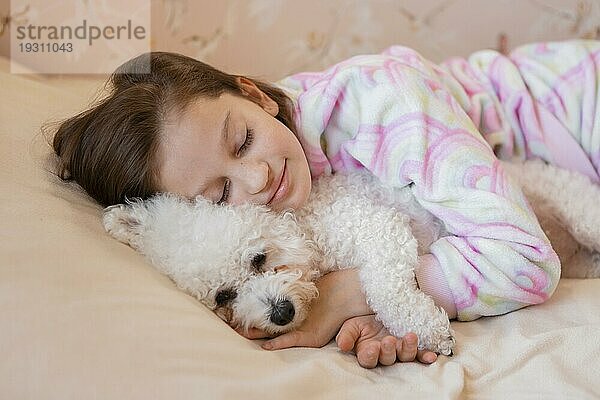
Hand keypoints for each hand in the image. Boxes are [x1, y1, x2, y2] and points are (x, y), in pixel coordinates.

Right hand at [237, 269, 371, 348]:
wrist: (345, 294)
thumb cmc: (322, 286)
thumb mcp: (298, 278)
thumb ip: (282, 272)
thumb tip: (263, 257)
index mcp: (287, 312)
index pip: (263, 314)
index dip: (248, 313)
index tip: (231, 313)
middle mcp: (291, 323)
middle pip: (265, 327)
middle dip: (248, 327)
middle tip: (230, 329)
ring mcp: (300, 331)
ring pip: (274, 336)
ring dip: (259, 337)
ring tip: (242, 338)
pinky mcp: (310, 338)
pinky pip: (290, 342)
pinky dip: (278, 344)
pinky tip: (266, 348)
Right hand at [336, 315, 437, 367]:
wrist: (377, 308)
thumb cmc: (362, 319)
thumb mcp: (351, 325)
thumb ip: (347, 335)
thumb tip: (343, 345)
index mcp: (368, 352)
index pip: (368, 359)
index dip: (370, 355)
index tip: (372, 347)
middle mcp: (385, 354)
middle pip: (388, 359)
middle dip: (389, 350)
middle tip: (388, 340)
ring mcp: (400, 350)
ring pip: (405, 356)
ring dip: (408, 349)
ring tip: (410, 337)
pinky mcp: (413, 346)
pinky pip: (420, 354)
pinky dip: (426, 356)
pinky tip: (431, 356)